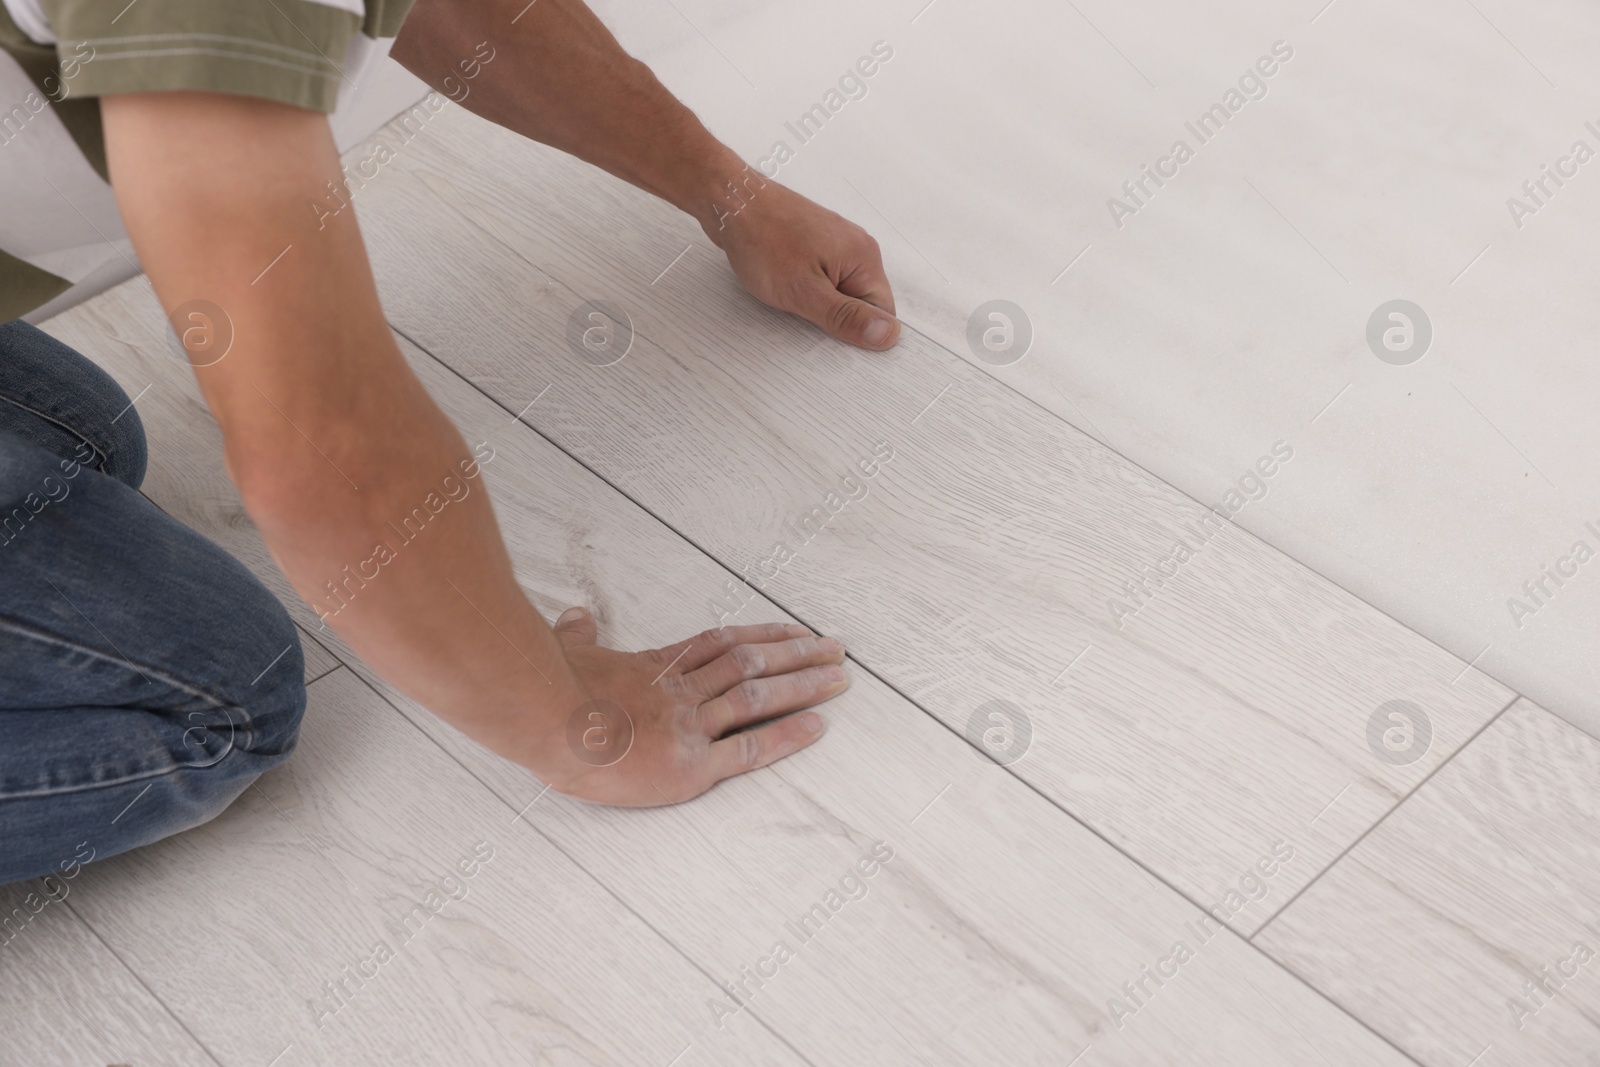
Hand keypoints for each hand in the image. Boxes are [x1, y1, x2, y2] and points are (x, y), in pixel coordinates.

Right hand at [540, 608, 849, 805]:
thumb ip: (576, 637)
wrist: (541, 722)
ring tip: (841, 676)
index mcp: (654, 669)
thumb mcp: (564, 655)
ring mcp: (688, 727)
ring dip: (803, 685)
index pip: (721, 644)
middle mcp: (680, 692)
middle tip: (835, 647)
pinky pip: (748, 750)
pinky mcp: (689, 767)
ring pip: (758, 696)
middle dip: (797, 654)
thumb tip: (575, 616)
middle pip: (751, 664)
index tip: (793, 629)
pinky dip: (786, 736)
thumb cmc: (544, 693)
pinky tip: (818, 725)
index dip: (761, 635)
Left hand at [707, 177, 901, 351]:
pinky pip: (824, 277)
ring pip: (840, 291)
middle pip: (861, 302)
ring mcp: (836, 243)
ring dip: (818, 302)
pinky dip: (807, 287)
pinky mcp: (816, 244)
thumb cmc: (762, 240)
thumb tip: (888, 335)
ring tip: (791, 291)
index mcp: (865, 257)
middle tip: (803, 309)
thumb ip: (846, 317)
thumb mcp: (805, 292)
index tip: (830, 332)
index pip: (882, 312)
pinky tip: (785, 282)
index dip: (858, 330)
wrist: (732, 201)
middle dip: (835, 315)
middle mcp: (857, 247)